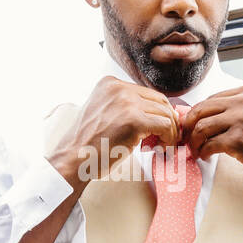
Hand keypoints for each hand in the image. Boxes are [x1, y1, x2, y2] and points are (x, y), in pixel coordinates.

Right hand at [47, 76, 180, 185]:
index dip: (157, 111)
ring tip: (162, 145)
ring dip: (169, 131)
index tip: (158, 127)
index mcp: (110, 83)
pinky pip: (165, 125)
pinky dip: (168, 138)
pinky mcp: (135, 121)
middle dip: (167, 119)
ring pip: (165, 113)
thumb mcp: (103, 113)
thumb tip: (155, 113)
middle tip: (165, 137)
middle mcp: (119, 88)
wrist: (73, 159)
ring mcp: (127, 103)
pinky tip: (162, 147)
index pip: (146, 93)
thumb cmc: (87, 144)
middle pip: (159, 100)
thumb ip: (124, 108)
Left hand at [179, 84, 242, 189]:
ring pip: (201, 127)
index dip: (198, 115)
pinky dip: (203, 152)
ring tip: (197, 151)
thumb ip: (238, 110)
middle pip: (201, 110)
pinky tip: (206, 157)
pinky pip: (209, 144)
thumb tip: (209, 117)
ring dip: (194, 142)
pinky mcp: (238, 139)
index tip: (193, 127)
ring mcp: (240, 119)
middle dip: (190, 126)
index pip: (211, 99)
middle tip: (188, 140)